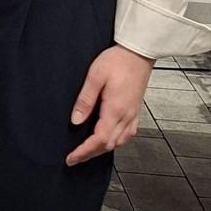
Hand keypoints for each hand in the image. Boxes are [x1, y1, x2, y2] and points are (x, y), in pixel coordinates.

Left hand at [67, 44, 155, 165]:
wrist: (138, 52)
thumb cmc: (118, 60)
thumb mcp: (95, 76)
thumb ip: (85, 100)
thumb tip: (76, 120)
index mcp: (116, 110)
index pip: (99, 140)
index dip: (84, 151)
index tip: (71, 158)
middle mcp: (127, 116)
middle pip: (108, 145)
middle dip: (90, 154)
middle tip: (74, 158)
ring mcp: (133, 115)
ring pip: (119, 142)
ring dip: (102, 149)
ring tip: (87, 151)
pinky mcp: (135, 111)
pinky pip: (127, 134)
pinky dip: (115, 142)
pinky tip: (108, 139)